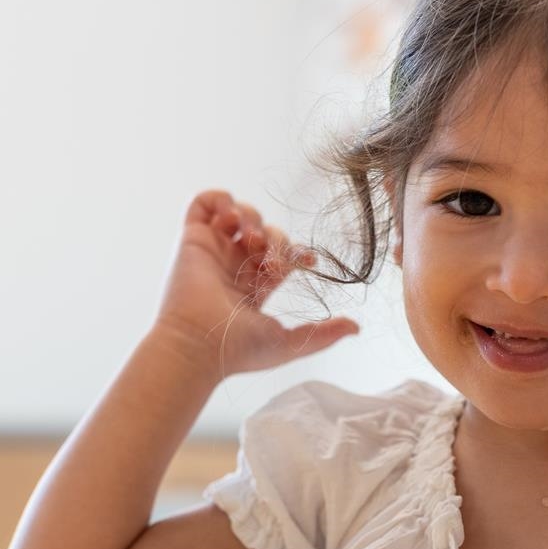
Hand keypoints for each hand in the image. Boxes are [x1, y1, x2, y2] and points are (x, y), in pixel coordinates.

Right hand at [154, 190, 357, 377]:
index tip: (310, 260)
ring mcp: (212, 251)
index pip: (278, 257)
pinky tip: (233, 219)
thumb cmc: (239, 349)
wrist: (200, 344)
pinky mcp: (192, 239)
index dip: (295, 251)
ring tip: (253, 239)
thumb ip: (323, 334)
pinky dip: (221, 199)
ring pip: (238, 214)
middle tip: (271, 261)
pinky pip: (203, 203)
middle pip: (264, 232)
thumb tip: (355, 328)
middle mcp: (232, 266)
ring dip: (253, 217)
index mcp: (252, 288)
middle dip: (277, 239)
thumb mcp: (290, 343)